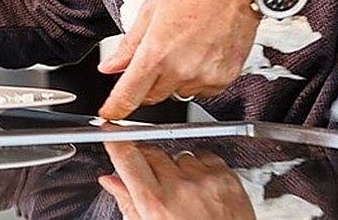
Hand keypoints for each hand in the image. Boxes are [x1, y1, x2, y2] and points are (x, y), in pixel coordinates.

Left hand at [98, 0, 258, 119]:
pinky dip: (194, 78)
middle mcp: (180, 71)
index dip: (115, 108)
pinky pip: (200, 90)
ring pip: (176, 93)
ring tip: (182, 47)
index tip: (109, 114)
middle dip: (144, 83)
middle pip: (151, 96)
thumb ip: (129, 45)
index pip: (128, 95)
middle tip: (153, 56)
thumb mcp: (150, 10)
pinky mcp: (223, 80)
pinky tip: (199, 53)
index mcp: (156, 53)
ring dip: (171, 79)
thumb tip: (110, 66)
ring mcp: (204, 78)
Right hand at [98, 141, 253, 219]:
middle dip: (147, 161)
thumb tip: (110, 180)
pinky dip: (200, 168)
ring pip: (178, 154)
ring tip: (184, 194)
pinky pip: (204, 157)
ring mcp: (205, 180)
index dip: (115, 140)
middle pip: (151, 151)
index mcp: (155, 203)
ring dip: (176, 168)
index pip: (127, 155)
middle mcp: (179, 187)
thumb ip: (128, 203)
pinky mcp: (226, 177)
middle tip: (156, 184)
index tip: (111, 133)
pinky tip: (201, 190)